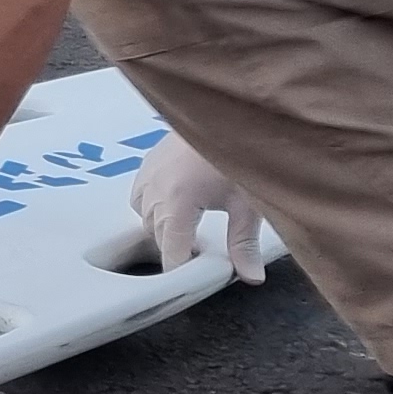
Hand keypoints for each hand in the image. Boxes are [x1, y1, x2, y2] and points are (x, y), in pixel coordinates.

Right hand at [129, 133, 267, 282]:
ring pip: (146, 216)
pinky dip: (153, 205)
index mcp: (178, 202)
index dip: (180, 269)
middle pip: (158, 235)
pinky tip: (175, 203)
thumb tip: (251, 276)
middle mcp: (156, 189)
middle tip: (198, 255)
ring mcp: (148, 173)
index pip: (171, 251)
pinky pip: (141, 195)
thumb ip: (244, 243)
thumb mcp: (248, 203)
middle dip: (175, 248)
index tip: (189, 280)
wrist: (227, 113)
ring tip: (188, 228)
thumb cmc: (239, 153)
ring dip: (163, 226)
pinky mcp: (148, 161)